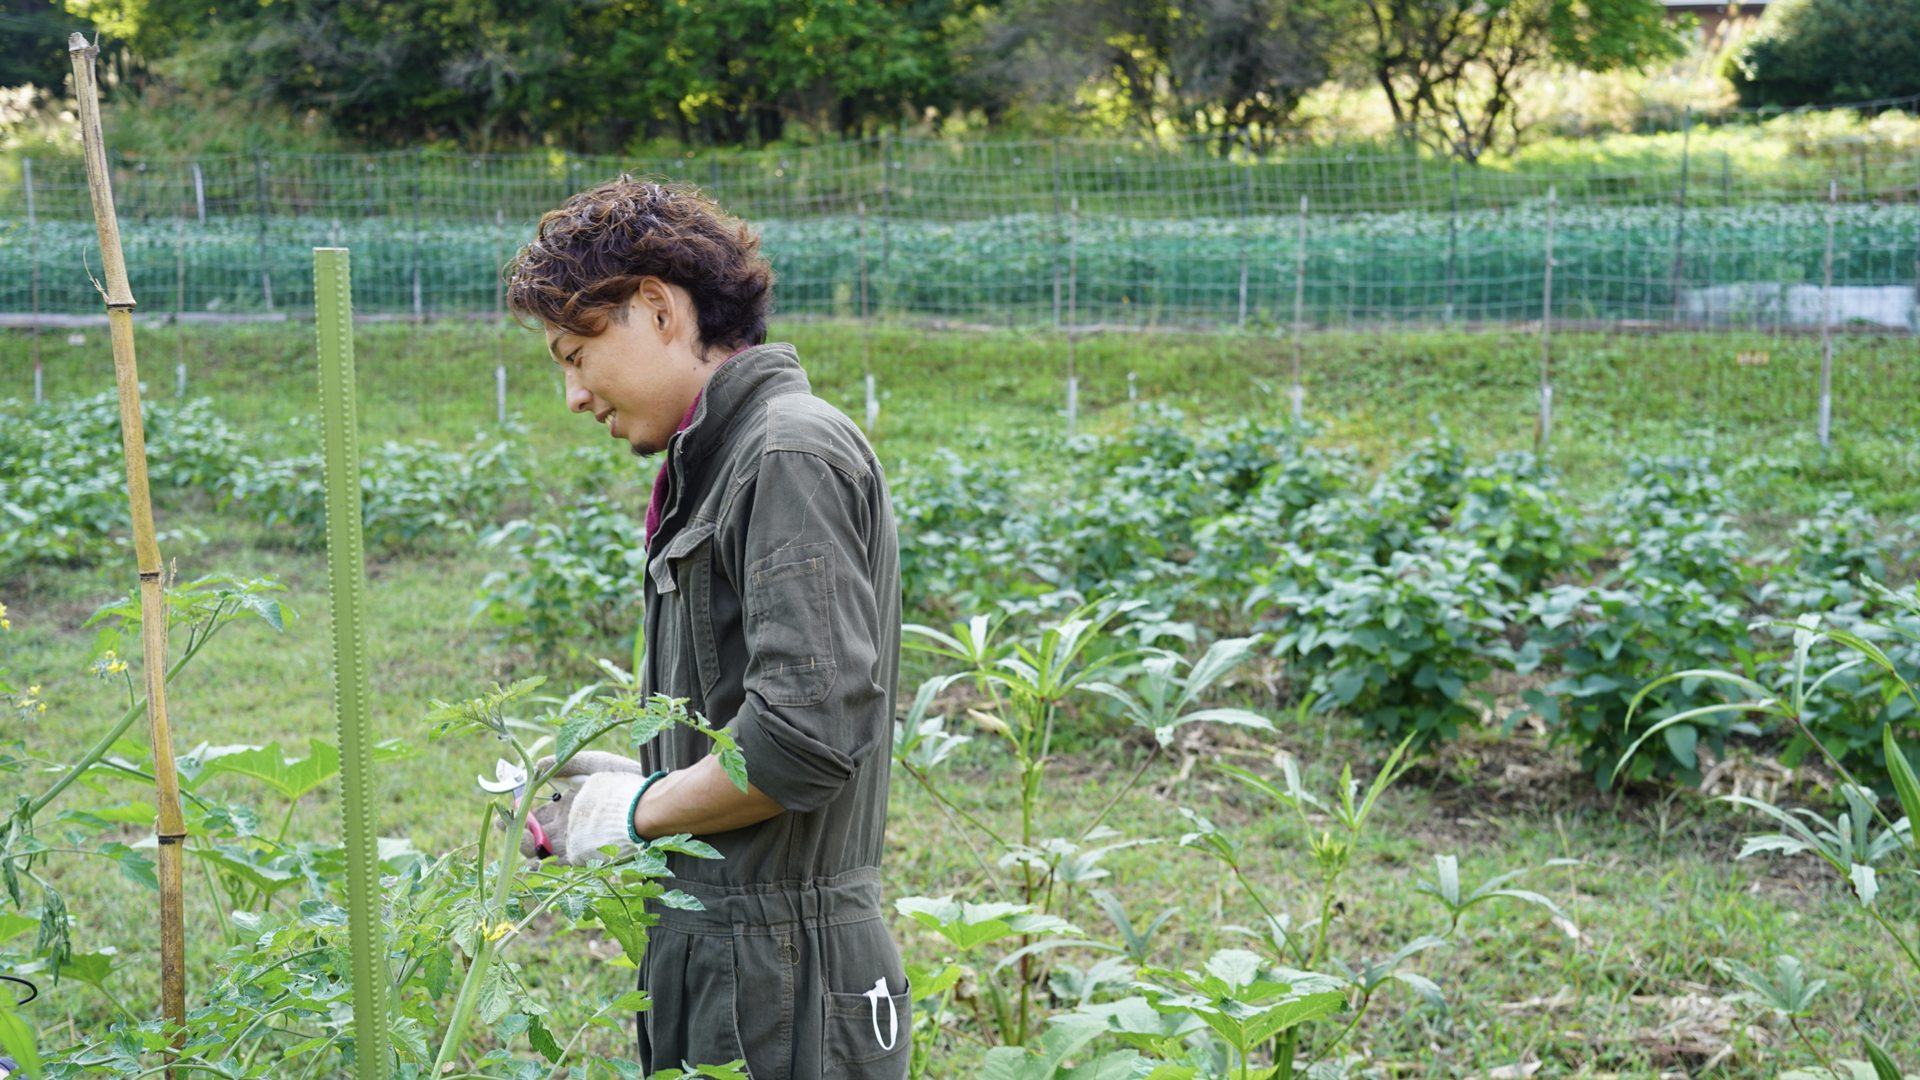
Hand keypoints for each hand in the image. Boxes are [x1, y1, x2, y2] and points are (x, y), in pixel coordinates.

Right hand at [501, 751, 651, 860]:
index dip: (517, 813)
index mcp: (566, 803)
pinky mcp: (582, 856)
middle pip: (532, 833)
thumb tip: (536, 765)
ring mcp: (573, 841)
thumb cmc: (623, 780)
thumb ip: (566, 763)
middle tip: (510, 830)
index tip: (509, 810)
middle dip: (516, 834)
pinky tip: (534, 861)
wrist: (647, 804)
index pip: (534, 811)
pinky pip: (556, 864)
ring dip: (526, 849)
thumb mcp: (595, 764)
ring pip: (539, 850)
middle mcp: (566, 824)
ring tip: (523, 842)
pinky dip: (541, 864)